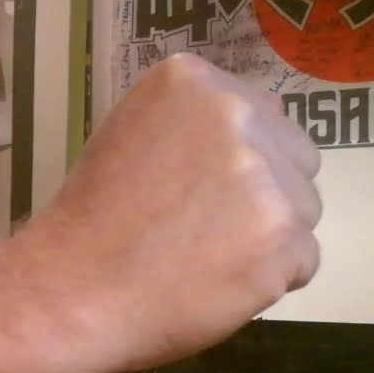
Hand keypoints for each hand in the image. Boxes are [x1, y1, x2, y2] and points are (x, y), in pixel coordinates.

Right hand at [8, 52, 321, 372]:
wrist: (70, 291)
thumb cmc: (89, 223)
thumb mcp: (130, 136)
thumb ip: (188, 127)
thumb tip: (244, 147)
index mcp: (192, 81)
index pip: (261, 117)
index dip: (237, 162)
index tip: (203, 193)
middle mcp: (235, 113)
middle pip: (295, 157)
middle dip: (266, 194)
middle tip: (207, 230)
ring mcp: (264, 173)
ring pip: (303, 210)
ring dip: (270, 239)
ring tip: (206, 260)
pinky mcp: (283, 235)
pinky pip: (304, 260)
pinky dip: (270, 282)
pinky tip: (216, 283)